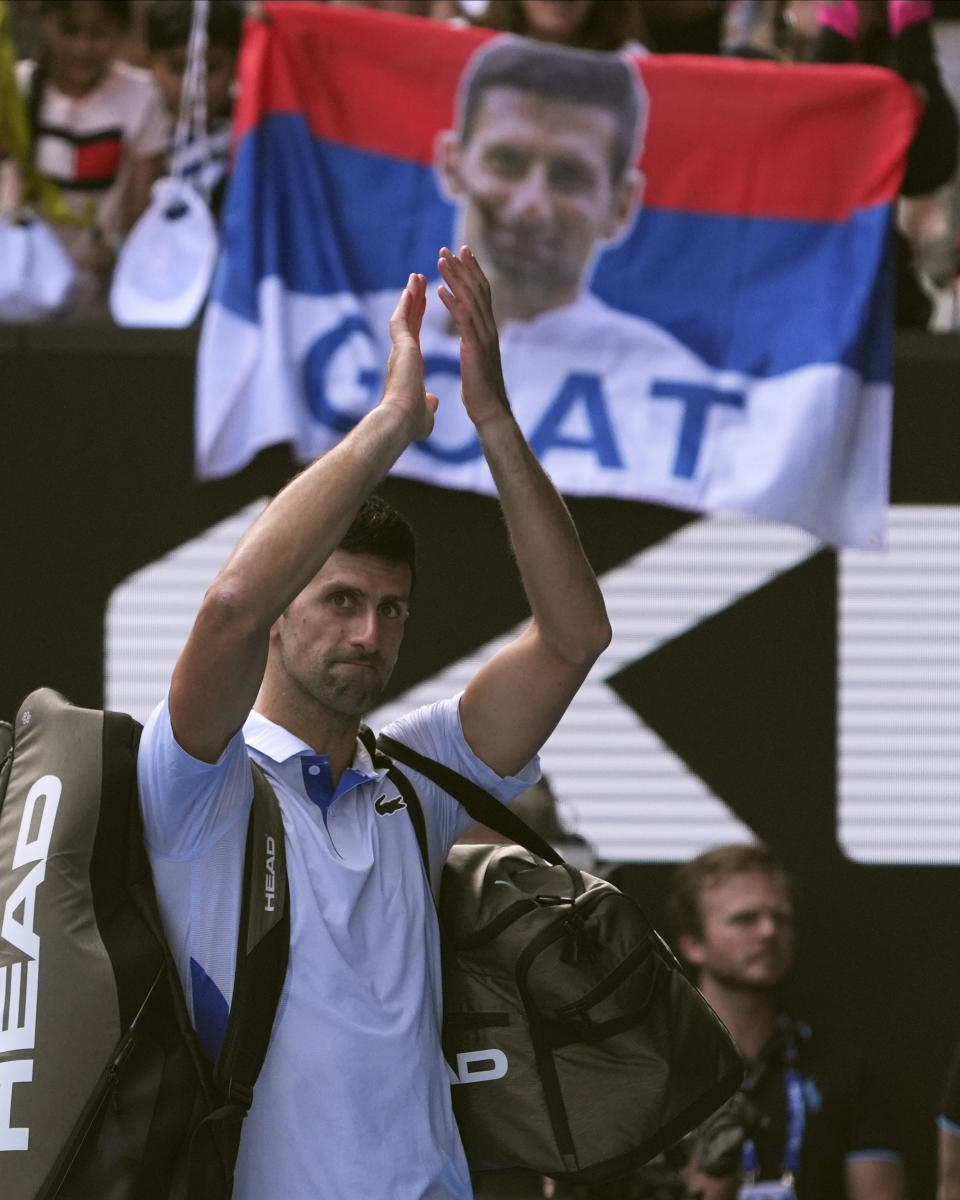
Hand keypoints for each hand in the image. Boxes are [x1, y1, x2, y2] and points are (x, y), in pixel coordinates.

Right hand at [382, 272, 437, 441]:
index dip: (418, 319)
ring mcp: (399, 349)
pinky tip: (411, 288)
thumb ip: (429, 403)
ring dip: (410, 296)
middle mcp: (402, 355)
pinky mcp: (401, 346)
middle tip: (418, 282)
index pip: (414, 336)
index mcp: (409, 366)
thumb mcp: (425, 411)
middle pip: (409, 322)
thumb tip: (433, 401)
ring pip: (404, 316)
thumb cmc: (410, 422)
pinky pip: (402, 319)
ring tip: (415, 277)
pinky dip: (406, 303)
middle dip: (414, 302)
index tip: (422, 305)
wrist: (401, 421)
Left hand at [437, 245, 510, 429]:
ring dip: (455, 278)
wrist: (491, 411)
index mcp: (488, 330)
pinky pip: (463, 319)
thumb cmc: (482, 392)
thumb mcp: (478, 362)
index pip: (482, 294)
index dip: (473, 272)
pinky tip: (440, 290)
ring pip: (470, 299)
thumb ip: (476, 347)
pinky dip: (452, 302)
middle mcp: (489, 328)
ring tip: (441, 261)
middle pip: (477, 290)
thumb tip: (471, 342)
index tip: (462, 253)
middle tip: (449, 248)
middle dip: (463, 267)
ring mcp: (484, 337)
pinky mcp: (475, 348)